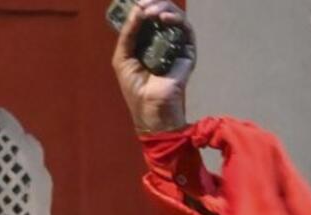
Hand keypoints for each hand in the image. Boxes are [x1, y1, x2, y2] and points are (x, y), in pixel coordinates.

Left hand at [112, 0, 195, 133]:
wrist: (149, 107)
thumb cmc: (134, 87)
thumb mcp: (123, 57)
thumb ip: (128, 34)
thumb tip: (138, 9)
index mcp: (146, 41)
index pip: (148, 17)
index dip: (145, 5)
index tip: (138, 1)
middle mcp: (162, 40)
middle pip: (163, 13)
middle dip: (154, 4)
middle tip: (144, 3)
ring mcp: (176, 45)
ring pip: (175, 17)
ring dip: (164, 9)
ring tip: (152, 11)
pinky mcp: (187, 51)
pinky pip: (185, 30)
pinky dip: (176, 20)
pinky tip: (164, 19)